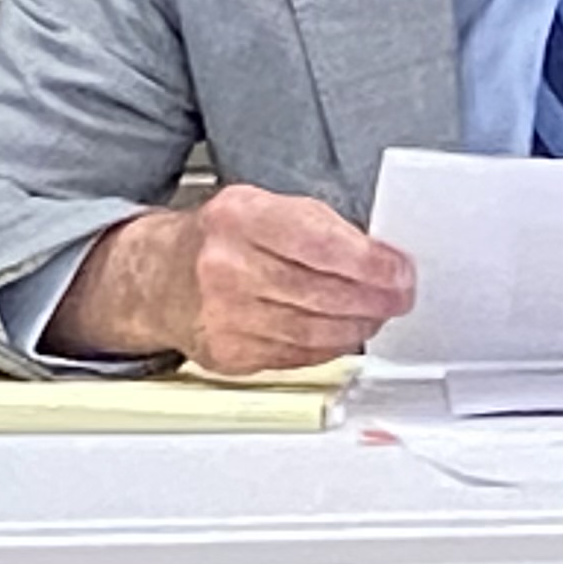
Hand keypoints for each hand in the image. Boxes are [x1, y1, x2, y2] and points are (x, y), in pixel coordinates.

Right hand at [54, 186, 412, 373]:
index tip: (400, 272)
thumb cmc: (224, 238)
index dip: (371, 264)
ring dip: (357, 326)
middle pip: (322, 293)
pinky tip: (342, 334)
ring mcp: (223, 315)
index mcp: (239, 217)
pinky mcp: (228, 353)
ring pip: (314, 331)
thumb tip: (384, 262)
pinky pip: (297, 355)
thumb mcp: (269, 208)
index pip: (320, 245)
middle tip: (398, 298)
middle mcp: (225, 267)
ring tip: (374, 315)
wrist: (162, 275)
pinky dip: (329, 346)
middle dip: (374, 299)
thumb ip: (324, 229)